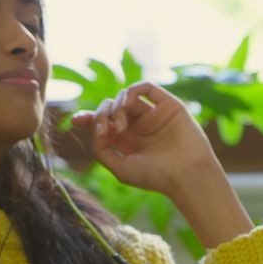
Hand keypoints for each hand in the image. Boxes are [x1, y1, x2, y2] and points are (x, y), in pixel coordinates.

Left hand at [70, 82, 219, 196]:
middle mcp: (139, 126)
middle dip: (101, 115)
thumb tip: (96, 128)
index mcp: (128, 141)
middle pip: (111, 108)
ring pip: (125, 97)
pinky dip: (131, 92)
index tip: (76, 120)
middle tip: (105, 130)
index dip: (88, 118)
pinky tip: (127, 106)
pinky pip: (146, 87)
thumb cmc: (155, 177)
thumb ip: (102, 149)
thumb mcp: (120, 168)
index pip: (104, 123)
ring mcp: (153, 114)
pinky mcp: (167, 105)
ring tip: (120, 126)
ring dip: (116, 107)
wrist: (186, 175)